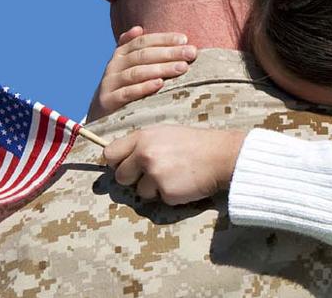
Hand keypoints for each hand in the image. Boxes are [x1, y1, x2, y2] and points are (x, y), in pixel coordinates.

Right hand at [87, 28, 197, 121]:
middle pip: (143, 55)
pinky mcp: (108, 101)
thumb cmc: (123, 89)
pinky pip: (127, 93)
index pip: (143, 42)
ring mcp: (110, 83)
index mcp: (121, 54)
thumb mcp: (128, 68)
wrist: (100, 116)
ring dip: (161, 69)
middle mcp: (114, 66)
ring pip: (137, 72)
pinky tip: (160, 84)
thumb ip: (136, 50)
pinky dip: (144, 87)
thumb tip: (138, 28)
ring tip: (182, 68)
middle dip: (169, 53)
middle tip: (191, 53)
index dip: (164, 39)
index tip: (185, 40)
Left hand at [103, 126, 246, 205]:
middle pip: (120, 176)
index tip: (125, 166)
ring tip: (173, 176)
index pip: (110, 154)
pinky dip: (168, 195)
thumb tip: (121, 158)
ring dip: (153, 188)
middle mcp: (144, 154)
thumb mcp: (165, 134)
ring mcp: (154, 174)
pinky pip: (158, 199)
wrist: (221, 155)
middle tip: (152, 174)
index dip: (116, 162)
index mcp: (142, 137)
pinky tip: (182, 183)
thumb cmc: (194, 144)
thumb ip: (142, 144)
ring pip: (139, 191)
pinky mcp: (165, 191)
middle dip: (133, 179)